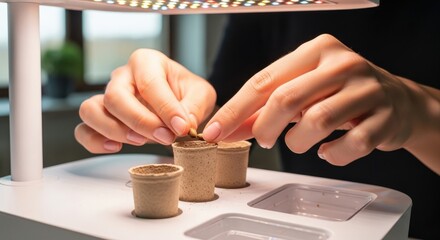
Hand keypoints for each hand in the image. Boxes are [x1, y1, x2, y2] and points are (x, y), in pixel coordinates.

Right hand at [75, 49, 215, 152]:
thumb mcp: (201, 95)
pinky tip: (116, 147)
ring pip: (91, 110)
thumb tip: (182, 124)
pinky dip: (94, 141)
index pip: (149, 83)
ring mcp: (107, 97)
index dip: (165, 108)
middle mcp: (122, 76)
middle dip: (140, 121)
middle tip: (165, 137)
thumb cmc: (187, 94)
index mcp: (146, 62)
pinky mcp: (101, 118)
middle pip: (115, 96)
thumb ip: (194, 107)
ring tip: (140, 141)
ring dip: (114, 130)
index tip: (181, 127)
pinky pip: (83, 130)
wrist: (179, 100)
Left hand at [203, 34, 439, 168]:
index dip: (235, 110)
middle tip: (262, 140)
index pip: (264, 81)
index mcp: (316, 50)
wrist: (397, 101)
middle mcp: (342, 63)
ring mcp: (367, 89)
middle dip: (265, 127)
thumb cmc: (339, 93)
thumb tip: (228, 128)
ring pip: (318, 121)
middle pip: (287, 99)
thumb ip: (265, 108)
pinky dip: (333, 154)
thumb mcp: (302, 91)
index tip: (215, 132)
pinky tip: (329, 151)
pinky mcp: (385, 118)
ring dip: (298, 143)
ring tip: (300, 143)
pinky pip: (351, 144)